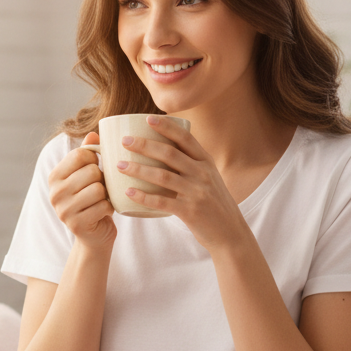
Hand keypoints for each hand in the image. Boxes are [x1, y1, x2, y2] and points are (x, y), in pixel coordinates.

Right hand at [48, 134, 116, 249]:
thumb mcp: (87, 176)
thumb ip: (88, 154)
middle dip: (102, 180)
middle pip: (91, 171)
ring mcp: (64, 210)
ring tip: (101, 201)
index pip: (80, 154)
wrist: (94, 236)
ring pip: (98, 189)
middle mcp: (55, 192)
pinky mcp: (76, 224)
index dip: (95, 160)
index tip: (95, 170)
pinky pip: (103, 206)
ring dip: (106, 195)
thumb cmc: (92, 201)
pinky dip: (109, 209)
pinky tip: (103, 213)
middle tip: (100, 190)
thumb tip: (94, 133)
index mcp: (55, 177)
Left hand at [115, 116, 240, 250]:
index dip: (166, 127)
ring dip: (139, 169)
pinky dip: (143, 197)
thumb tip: (163, 150)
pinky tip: (128, 192)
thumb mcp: (208, 178)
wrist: (230, 232)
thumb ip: (191, 164)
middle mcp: (202, 174)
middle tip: (125, 141)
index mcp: (206, 162)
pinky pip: (162, 202)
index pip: (185, 138)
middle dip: (144, 145)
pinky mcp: (190, 211)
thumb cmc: (213, 203)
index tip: (148, 118)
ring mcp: (196, 192)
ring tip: (119, 166)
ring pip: (163, 176)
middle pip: (169, 154)